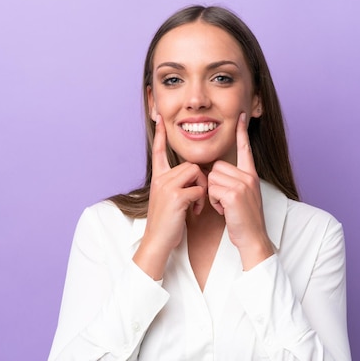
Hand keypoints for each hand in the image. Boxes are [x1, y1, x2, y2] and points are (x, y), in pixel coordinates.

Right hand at [133, 115, 207, 278]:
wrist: (157, 242)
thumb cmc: (166, 224)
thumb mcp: (168, 200)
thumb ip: (176, 185)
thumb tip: (193, 177)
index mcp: (158, 178)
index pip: (159, 151)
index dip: (160, 135)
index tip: (160, 118)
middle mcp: (160, 179)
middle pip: (190, 164)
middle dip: (200, 180)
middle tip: (198, 199)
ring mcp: (167, 187)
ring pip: (196, 173)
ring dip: (202, 189)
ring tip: (196, 205)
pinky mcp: (176, 197)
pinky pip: (199, 189)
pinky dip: (201, 201)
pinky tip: (194, 212)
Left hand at [208, 113, 273, 269]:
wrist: (253, 238)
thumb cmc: (244, 219)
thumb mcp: (244, 196)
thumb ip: (235, 181)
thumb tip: (217, 171)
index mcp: (251, 175)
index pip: (245, 149)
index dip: (242, 132)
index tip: (241, 116)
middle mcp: (249, 176)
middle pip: (217, 166)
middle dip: (215, 184)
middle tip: (225, 200)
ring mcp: (243, 185)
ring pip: (212, 178)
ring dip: (213, 194)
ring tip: (226, 206)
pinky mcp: (235, 194)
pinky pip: (213, 190)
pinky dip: (214, 202)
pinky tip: (225, 211)